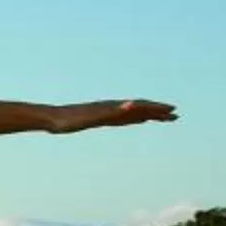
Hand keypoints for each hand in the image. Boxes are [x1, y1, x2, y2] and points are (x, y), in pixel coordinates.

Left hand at [48, 98, 176, 131]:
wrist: (49, 119)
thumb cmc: (68, 121)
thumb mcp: (90, 118)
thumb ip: (111, 112)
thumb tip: (131, 105)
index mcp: (112, 108)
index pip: (140, 106)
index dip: (156, 109)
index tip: (172, 111)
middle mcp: (111, 108)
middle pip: (139, 108)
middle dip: (157, 112)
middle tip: (175, 115)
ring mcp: (106, 112)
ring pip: (132, 113)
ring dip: (148, 114)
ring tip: (163, 118)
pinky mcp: (99, 118)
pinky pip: (122, 118)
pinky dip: (134, 118)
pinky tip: (138, 119)